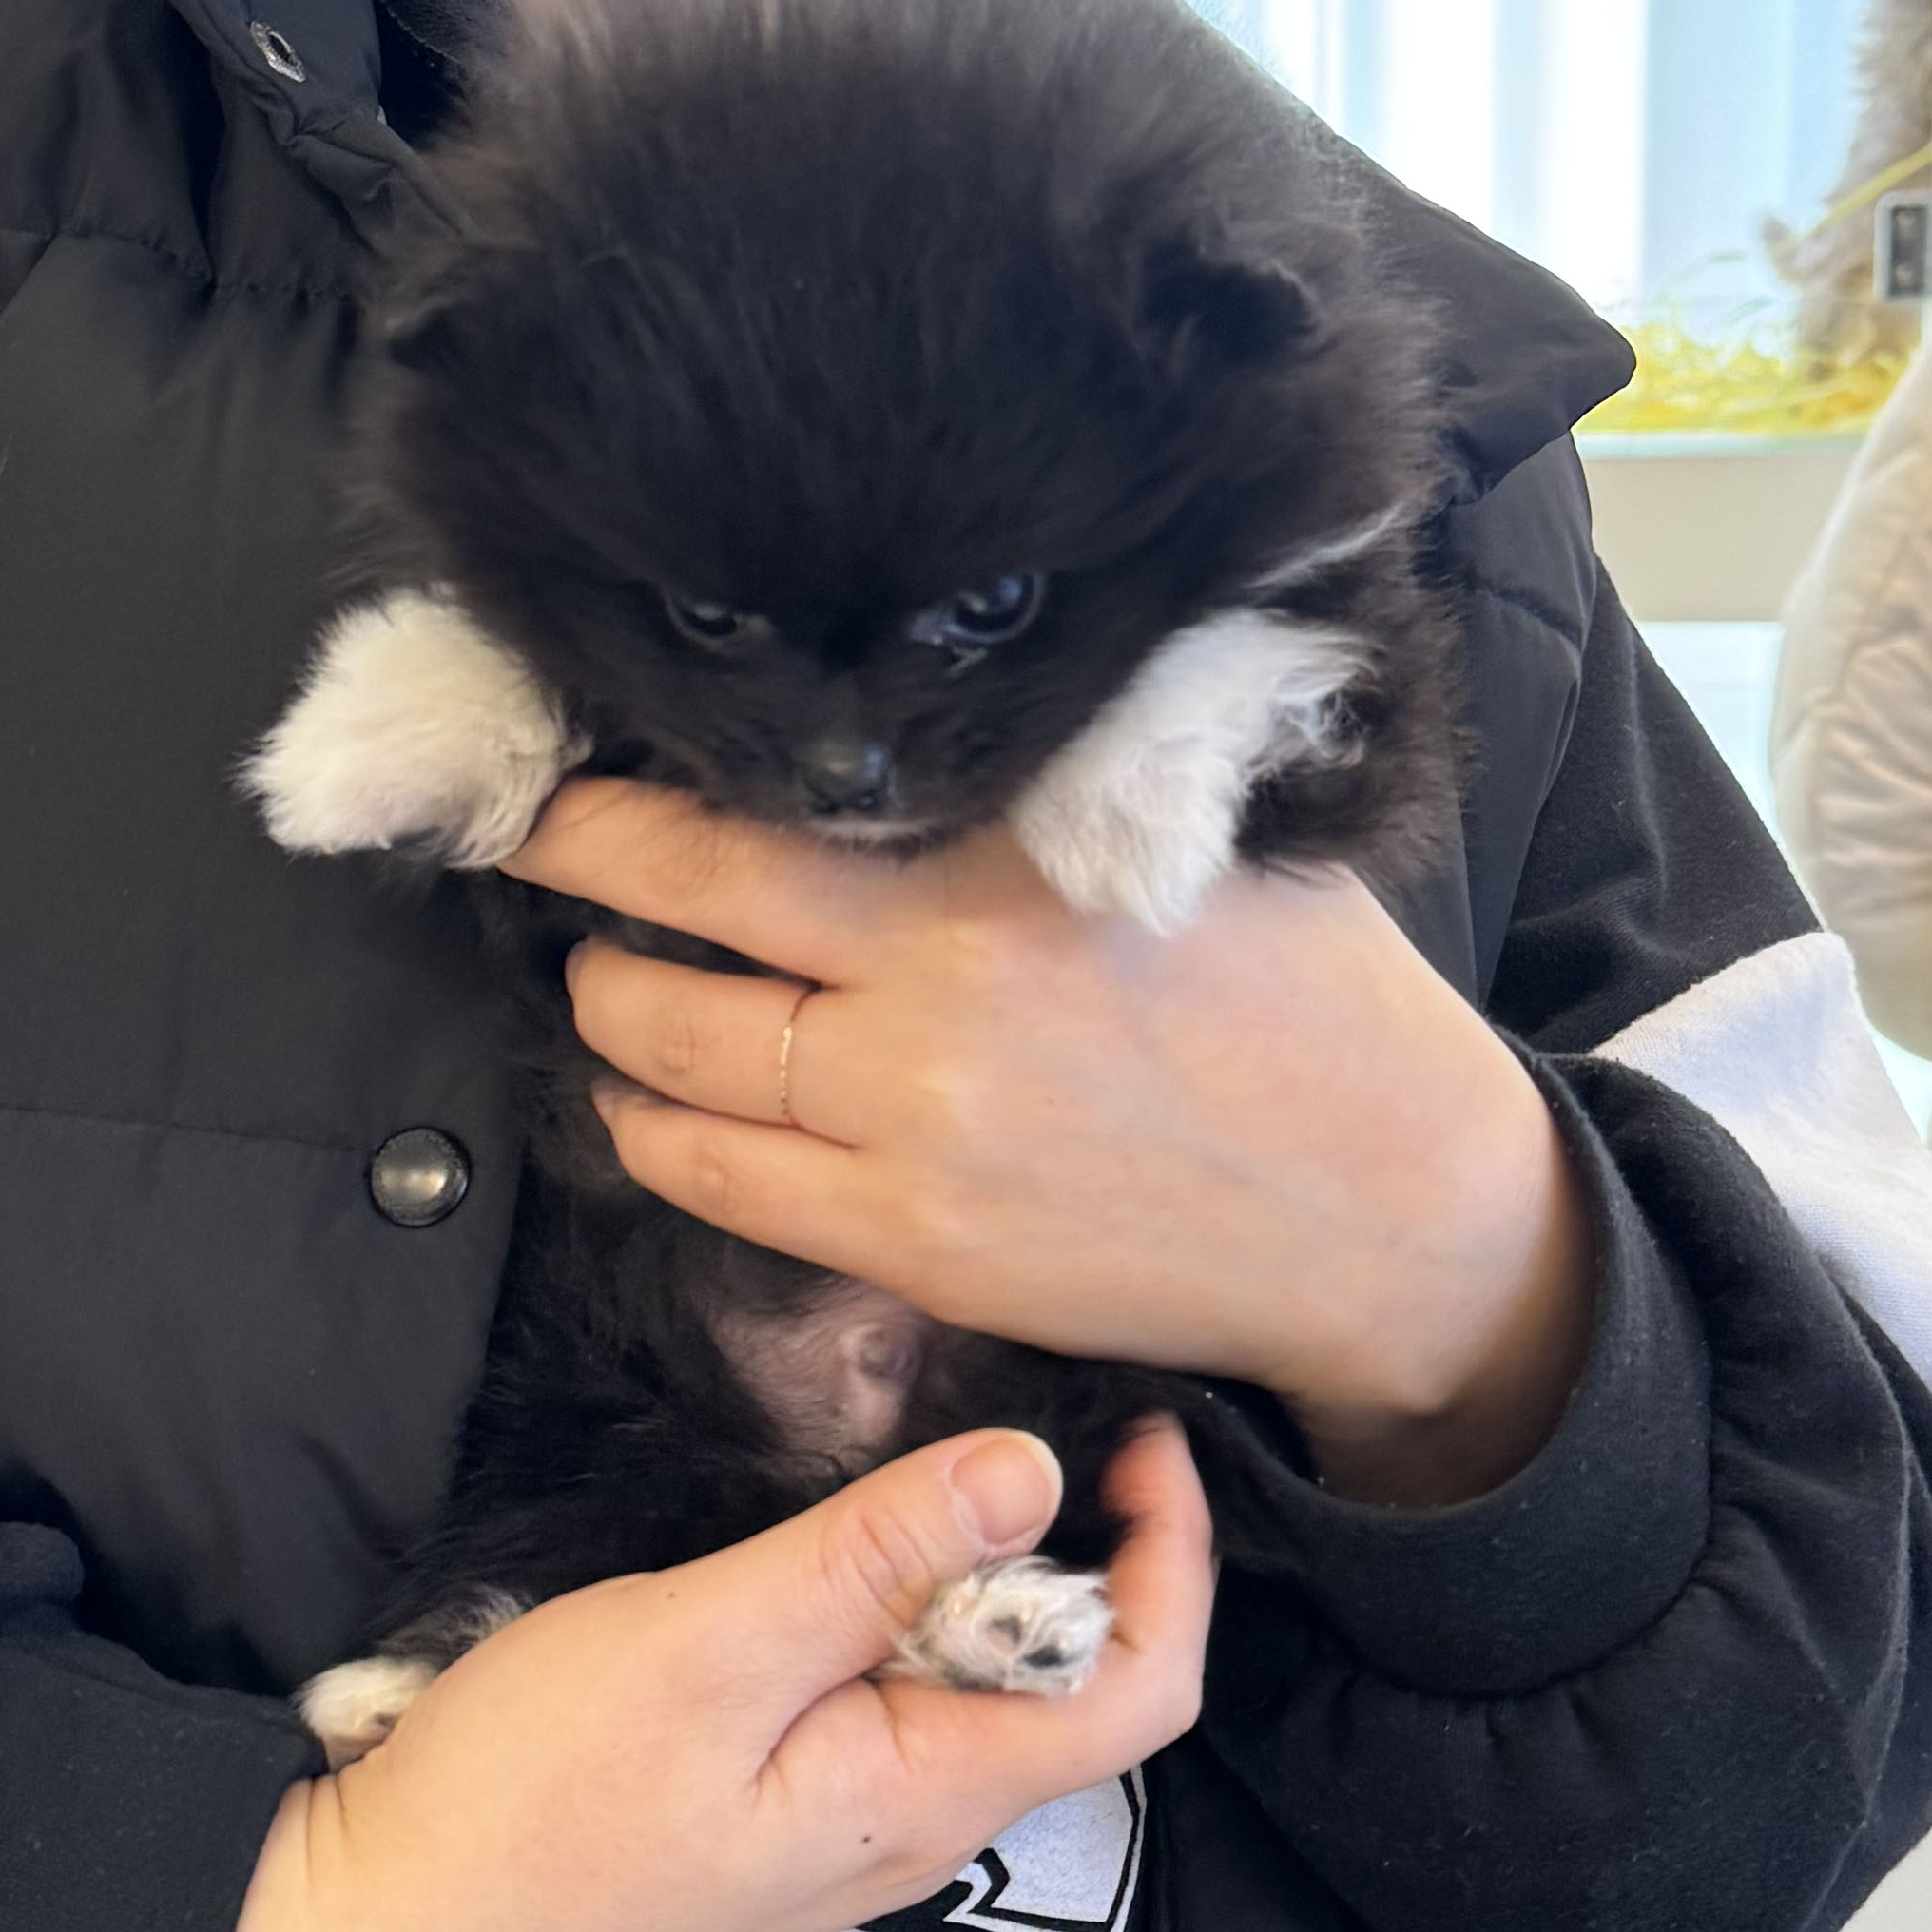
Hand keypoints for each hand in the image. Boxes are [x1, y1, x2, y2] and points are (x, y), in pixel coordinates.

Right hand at [211, 1417, 1210, 1931]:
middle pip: (1070, 1686)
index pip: (1141, 1688)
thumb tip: (1033, 1469)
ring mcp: (837, 1829)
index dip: (1174, 1556)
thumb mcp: (704, 1648)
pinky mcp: (765, 1817)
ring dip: (985, 1571)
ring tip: (943, 1443)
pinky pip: (884, 1704)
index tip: (1140, 1432)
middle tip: (1041, 1399)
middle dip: (1090, 1544)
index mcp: (929, 1791)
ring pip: (971, 1690)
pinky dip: (898, 1609)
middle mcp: (912, 1825)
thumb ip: (870, 1560)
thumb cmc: (525, 1807)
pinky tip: (835, 1542)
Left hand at [510, 779, 1595, 1510]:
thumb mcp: (1206, 826)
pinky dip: (659, 1137)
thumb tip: (940, 687)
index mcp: (1002, 861)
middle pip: (676, 926)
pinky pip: (727, 1187)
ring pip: (677, 1065)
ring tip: (602, 986)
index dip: (623, 794)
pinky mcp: (918, 1245)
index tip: (560, 764)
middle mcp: (936, 989)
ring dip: (612, 1019)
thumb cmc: (1313, 999)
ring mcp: (916, 1128)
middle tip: (541, 852)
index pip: (748, 809)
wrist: (1391, 1211)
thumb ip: (1068, 763)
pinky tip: (646, 1107)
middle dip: (580, 886)